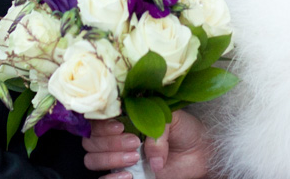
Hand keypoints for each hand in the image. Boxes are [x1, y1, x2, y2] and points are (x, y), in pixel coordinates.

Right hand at [82, 111, 211, 178]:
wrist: (199, 153)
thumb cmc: (184, 130)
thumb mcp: (172, 118)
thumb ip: (156, 128)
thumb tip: (150, 157)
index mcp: (123, 116)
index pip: (96, 118)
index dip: (102, 124)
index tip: (120, 127)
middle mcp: (115, 136)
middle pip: (90, 140)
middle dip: (110, 143)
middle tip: (135, 143)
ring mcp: (117, 157)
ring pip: (92, 158)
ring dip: (110, 159)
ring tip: (135, 158)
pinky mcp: (124, 175)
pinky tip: (128, 175)